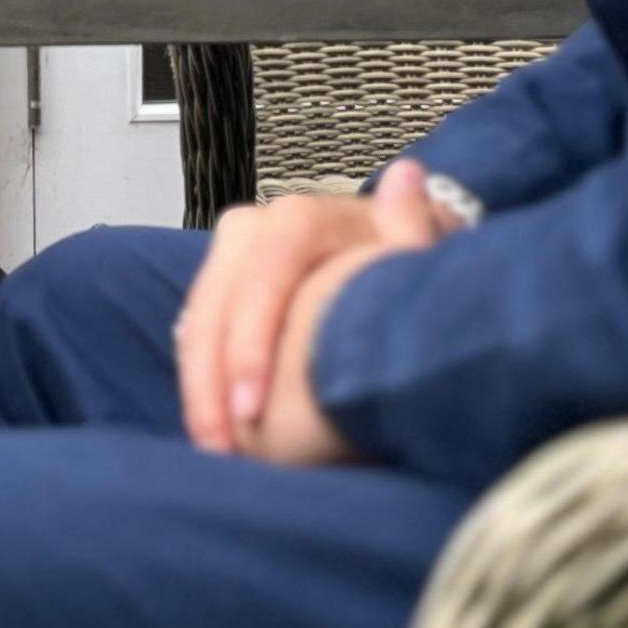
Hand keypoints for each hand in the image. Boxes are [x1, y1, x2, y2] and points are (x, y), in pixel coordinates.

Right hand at [173, 162, 453, 457]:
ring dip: (200, 386)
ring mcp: (242, 262)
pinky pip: (201, 338)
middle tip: (223, 443)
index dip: (253, 335)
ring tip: (215, 448)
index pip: (271, 258)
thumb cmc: (417, 284)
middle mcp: (266, 228)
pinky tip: (213, 432)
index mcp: (314, 217)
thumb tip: (408, 179)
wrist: (405, 290)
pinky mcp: (231, 297)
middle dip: (212, 373)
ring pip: (199, 318)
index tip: (254, 408)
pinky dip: (203, 384)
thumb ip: (415, 228)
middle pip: (220, 292)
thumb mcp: (427, 259)